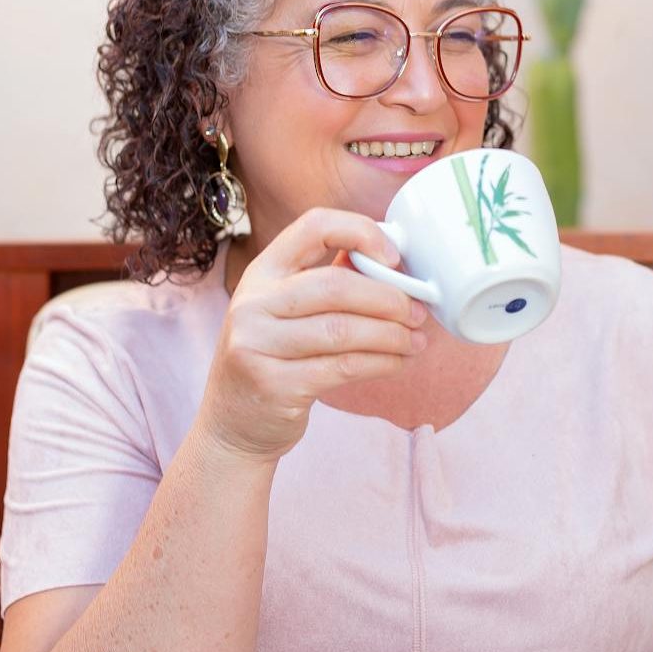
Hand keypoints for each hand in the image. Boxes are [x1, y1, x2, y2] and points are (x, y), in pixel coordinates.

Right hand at [192, 207, 426, 462]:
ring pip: (343, 330)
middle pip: (336, 285)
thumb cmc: (274, 358)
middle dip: (389, 298)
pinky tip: (399, 361)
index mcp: (262, 272)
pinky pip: (343, 367)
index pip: (314, 227)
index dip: (361, 232)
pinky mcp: (274, 385)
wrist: (233, 424)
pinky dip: (381, 362)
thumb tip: (393, 261)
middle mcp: (253, 303)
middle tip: (419, 312)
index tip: (394, 256)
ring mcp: (258, 345)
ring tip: (416, 340)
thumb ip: (331, 281)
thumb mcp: (287, 310)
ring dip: (392, 335)